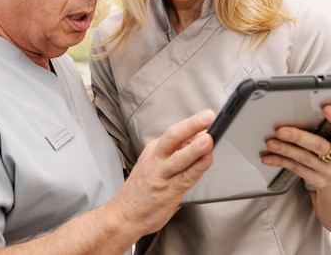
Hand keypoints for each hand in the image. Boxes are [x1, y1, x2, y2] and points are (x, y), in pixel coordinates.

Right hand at [110, 109, 214, 236]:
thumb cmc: (142, 190)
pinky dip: (197, 168)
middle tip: (207, 116)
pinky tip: (206, 161)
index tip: (208, 116)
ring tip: (208, 139)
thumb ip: (176, 153)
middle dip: (191, 125)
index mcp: (154, 150)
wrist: (123, 215)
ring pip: (179, 158)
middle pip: (173, 137)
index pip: (175, 133)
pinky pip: (185, 178)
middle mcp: (156, 159)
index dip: (193, 124)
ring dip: (194, 148)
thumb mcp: (155, 164)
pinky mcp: (168, 192)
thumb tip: (200, 140)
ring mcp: (161, 175)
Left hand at [261, 105, 330, 188]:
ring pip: (303, 158)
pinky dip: (280, 161)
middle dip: (298, 137)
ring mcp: (329, 172)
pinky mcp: (317, 180)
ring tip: (270, 142)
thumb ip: (330, 124)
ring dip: (284, 149)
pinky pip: (295, 169)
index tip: (326, 108)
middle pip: (319, 146)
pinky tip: (269, 157)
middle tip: (281, 130)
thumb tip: (305, 105)